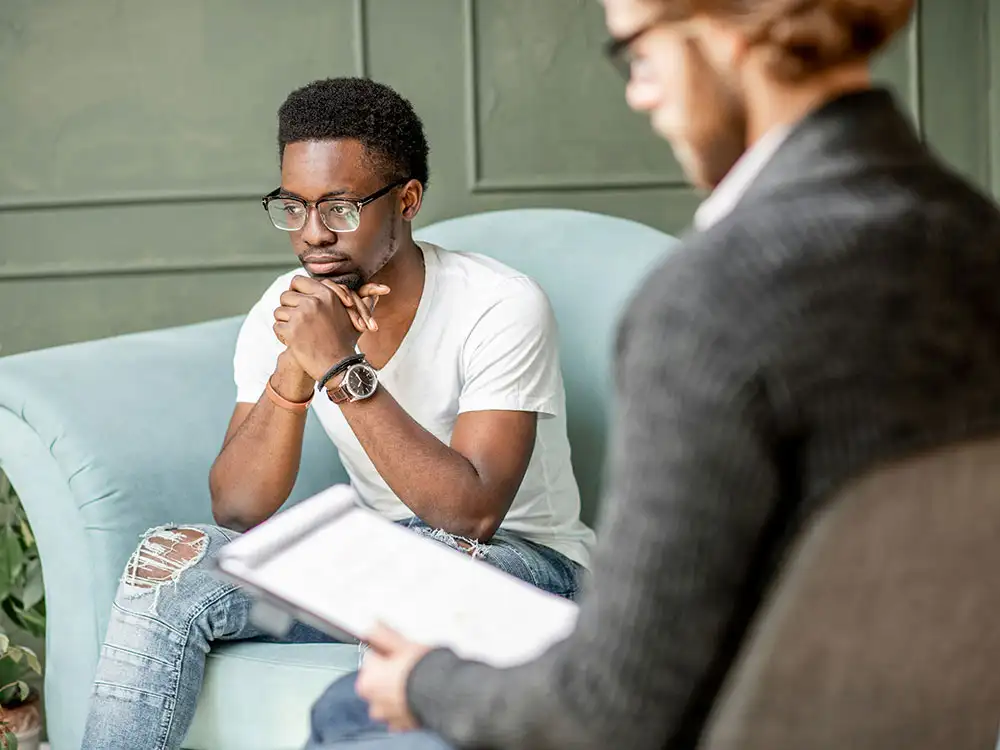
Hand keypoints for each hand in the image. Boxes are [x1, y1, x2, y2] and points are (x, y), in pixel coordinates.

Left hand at [272, 277, 386, 380]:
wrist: (340, 367)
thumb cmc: (347, 343)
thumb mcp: (356, 319)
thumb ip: (363, 302)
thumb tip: (381, 292)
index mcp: (326, 294)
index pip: (297, 281)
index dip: (294, 291)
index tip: (295, 301)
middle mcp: (313, 301)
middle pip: (285, 296)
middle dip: (288, 309)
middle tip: (294, 321)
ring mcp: (302, 316)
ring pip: (279, 312)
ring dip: (285, 323)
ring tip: (296, 334)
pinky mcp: (292, 331)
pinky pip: (277, 327)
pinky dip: (282, 336)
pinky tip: (294, 343)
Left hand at [356, 624, 431, 731]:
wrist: (446, 695)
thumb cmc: (424, 671)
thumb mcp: (403, 644)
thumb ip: (383, 634)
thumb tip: (372, 626)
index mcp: (368, 680)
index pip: (373, 657)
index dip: (389, 651)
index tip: (401, 651)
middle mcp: (373, 702)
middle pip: (379, 679)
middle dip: (391, 673)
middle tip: (411, 665)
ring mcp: (388, 716)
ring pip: (390, 697)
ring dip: (399, 690)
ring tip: (418, 680)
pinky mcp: (403, 725)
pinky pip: (401, 711)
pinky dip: (407, 704)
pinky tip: (419, 695)